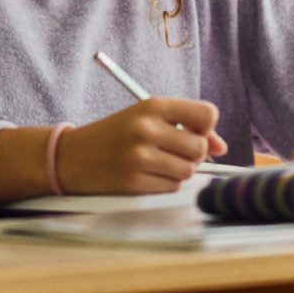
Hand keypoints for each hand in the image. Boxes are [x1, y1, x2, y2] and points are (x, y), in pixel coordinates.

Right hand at [0, 97, 227, 205]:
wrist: (73, 156)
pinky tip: (147, 175)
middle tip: (172, 150)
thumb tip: (221, 147)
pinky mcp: (134, 182)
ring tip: (158, 162)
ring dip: (180, 170)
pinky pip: (172, 187)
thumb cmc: (116, 134)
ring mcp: (139, 156)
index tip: (192, 130)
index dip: (206, 127)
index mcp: (152, 105)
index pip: (207, 114)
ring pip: (189, 170)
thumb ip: (186, 126)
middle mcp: (146, 128)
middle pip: (199, 147)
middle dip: (192, 153)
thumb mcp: (147, 118)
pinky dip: (166, 183)